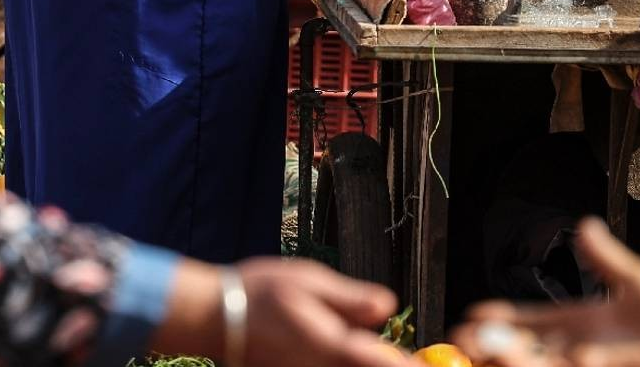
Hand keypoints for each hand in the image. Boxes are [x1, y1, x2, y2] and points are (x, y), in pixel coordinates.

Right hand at [152, 258, 401, 366]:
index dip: (408, 366)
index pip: (384, 364)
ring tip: (385, 353)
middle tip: (415, 359)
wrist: (210, 319)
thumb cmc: (258, 293)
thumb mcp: (309, 281)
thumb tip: (389, 308)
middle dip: (388, 363)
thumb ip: (351, 299)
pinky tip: (345, 348)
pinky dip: (342, 362)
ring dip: (366, 362)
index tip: (429, 366)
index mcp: (331, 345)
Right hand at [454, 220, 639, 366]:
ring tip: (496, 355)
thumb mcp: (639, 282)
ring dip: (516, 363)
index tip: (474, 317)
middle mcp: (579, 353)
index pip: (530, 324)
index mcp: (581, 326)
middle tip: (465, 342)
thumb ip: (607, 260)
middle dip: (493, 349)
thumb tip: (583, 226)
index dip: (502, 322)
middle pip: (524, 352)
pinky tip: (562, 360)